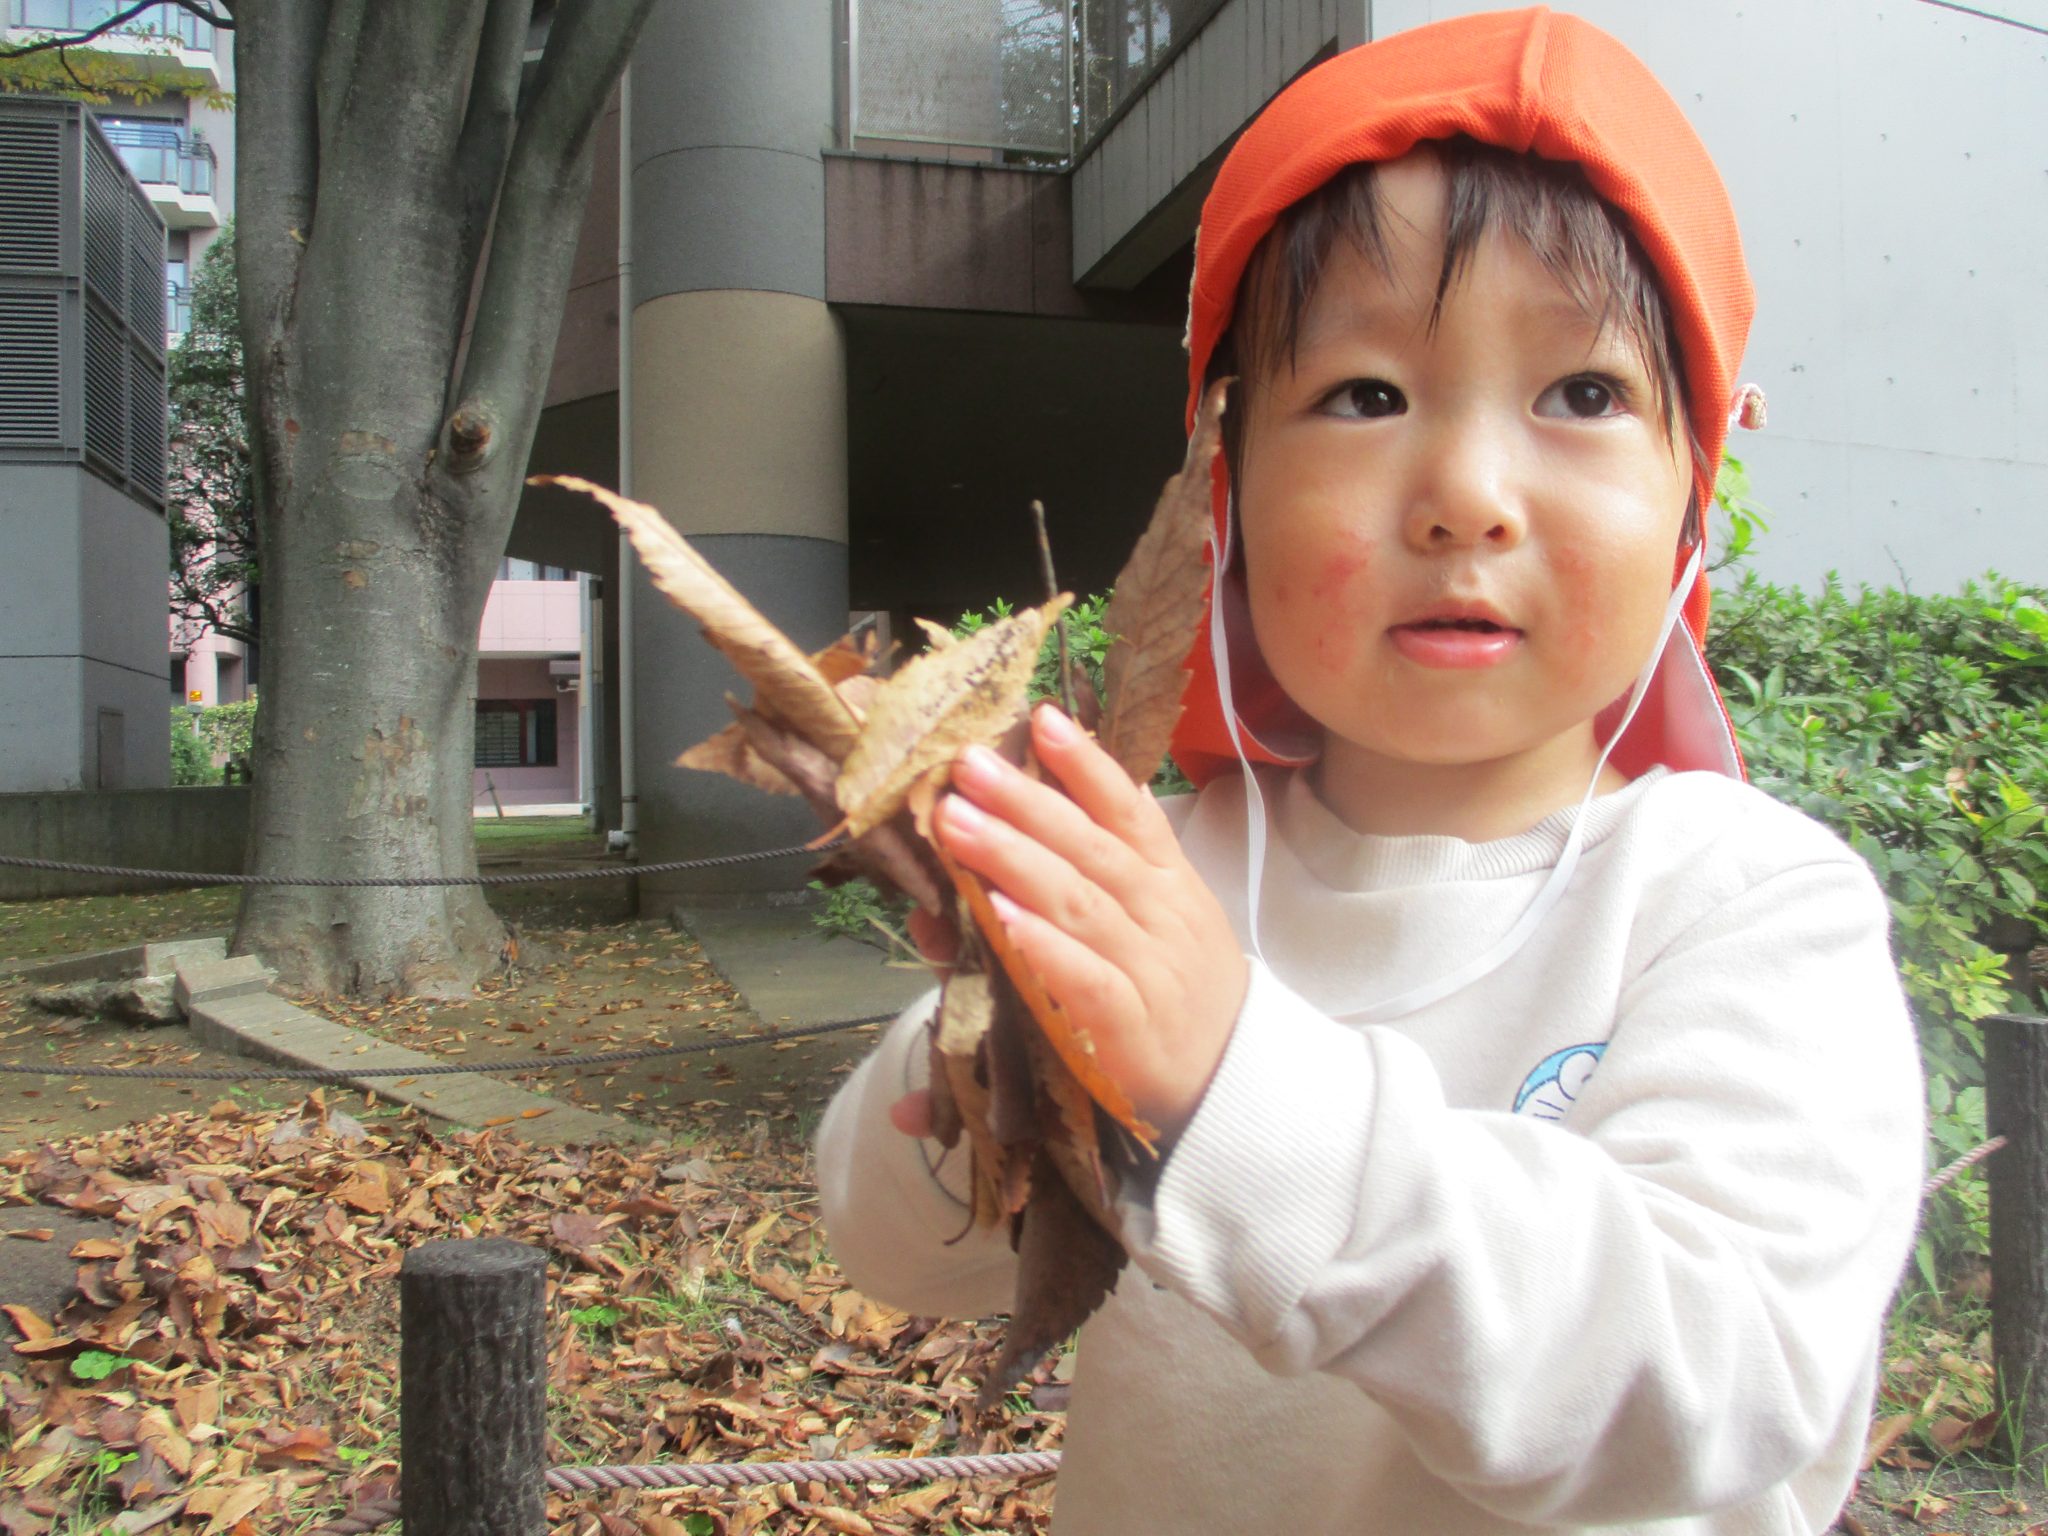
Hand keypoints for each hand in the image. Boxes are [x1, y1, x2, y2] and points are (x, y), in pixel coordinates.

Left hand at [917, 702, 1248, 1142]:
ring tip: (958, 826)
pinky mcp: (1131, 1031)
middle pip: (1090, 848)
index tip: (1042, 719)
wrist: (1238, 1087)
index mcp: (1167, 883)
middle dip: (1026, 801)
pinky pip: (1086, 981)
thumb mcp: (1156, 924)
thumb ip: (1095, 878)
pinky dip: (1045, 948)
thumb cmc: (1179, 996)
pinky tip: (1002, 920)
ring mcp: (1149, 971)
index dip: (1086, 764)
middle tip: (966, 765)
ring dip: (1014, 860)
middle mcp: (1161, 916)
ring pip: (1080, 904)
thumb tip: (1022, 832)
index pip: (1128, 811)